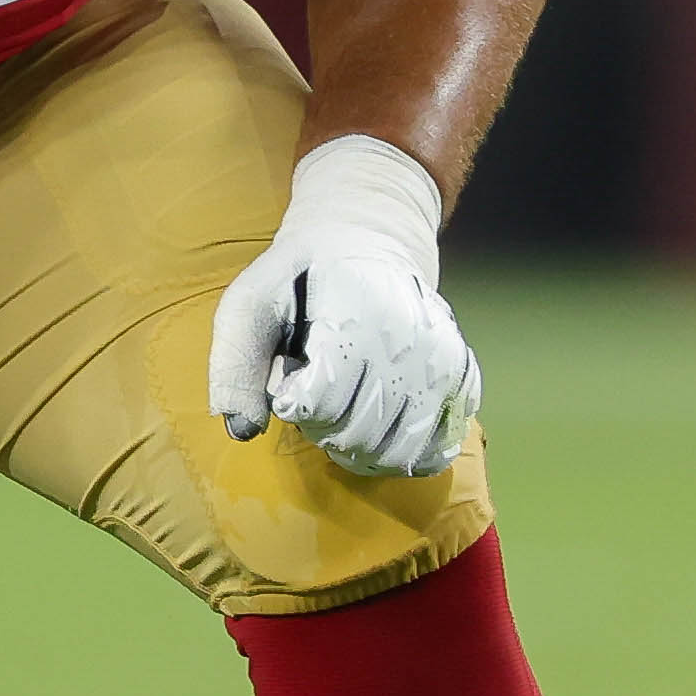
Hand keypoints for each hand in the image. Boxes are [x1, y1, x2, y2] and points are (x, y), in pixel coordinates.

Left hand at [207, 134, 479, 480]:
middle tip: (315, 397)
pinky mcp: (461, 375)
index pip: (319, 404)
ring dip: (360, 450)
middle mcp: (407, 339)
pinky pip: (439, 445)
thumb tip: (241, 431)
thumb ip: (234, 366)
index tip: (290, 380)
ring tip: (345, 415)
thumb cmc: (299, 279)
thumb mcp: (250, 304)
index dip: (293, 405)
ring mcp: (441, 359)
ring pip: (398, 449)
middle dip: (322, 431)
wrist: (367, 241)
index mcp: (354, 312)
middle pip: (357, 432)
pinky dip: (408, 454)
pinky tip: (384, 432)